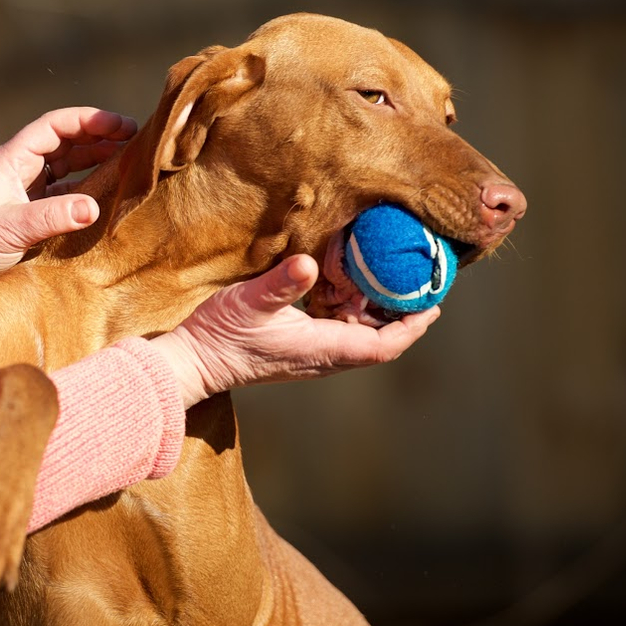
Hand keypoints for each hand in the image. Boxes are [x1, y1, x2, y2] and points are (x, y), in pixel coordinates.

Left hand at [0, 107, 136, 325]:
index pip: (54, 126)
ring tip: (130, 161)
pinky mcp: (31, 214)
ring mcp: (26, 191)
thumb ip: (53, 216)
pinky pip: (66, 193)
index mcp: (10, 159)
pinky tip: (110, 194)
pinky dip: (88, 190)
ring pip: (68, 166)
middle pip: (65, 142)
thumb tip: (94, 207)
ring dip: (97, 161)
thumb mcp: (11, 229)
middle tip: (137, 140)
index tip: (121, 124)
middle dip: (99, 138)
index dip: (89, 120)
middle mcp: (19, 169)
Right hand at [149, 255, 438, 407]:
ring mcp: (310, 354)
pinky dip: (351, 310)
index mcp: (323, 349)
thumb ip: (281, 283)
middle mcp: (323, 357)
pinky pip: (338, 331)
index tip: (433, 304)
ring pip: (359, 336)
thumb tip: (306, 263)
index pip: (384, 346)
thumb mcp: (250, 301)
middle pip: (378, 339)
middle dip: (401, 313)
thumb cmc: (220, 334)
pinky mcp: (297, 348)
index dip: (412, 327)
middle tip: (417, 280)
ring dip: (376, 311)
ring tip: (387, 276)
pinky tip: (344, 285)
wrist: (192, 362)